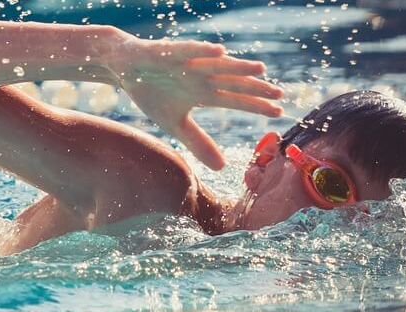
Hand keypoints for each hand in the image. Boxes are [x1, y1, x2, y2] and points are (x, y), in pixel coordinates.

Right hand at [106, 36, 283, 169]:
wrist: (124, 69)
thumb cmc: (152, 92)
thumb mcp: (175, 124)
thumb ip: (198, 142)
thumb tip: (222, 167)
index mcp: (204, 93)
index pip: (236, 100)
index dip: (256, 106)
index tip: (278, 113)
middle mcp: (202, 76)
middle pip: (233, 82)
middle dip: (255, 88)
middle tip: (280, 94)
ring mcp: (188, 63)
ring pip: (217, 65)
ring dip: (238, 67)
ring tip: (260, 70)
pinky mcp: (170, 52)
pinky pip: (189, 50)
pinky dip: (203, 50)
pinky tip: (220, 51)